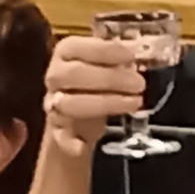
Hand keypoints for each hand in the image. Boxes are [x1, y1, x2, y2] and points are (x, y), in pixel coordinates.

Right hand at [43, 36, 145, 155]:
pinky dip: (69, 142)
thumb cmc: (97, 80)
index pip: (78, 47)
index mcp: (66, 52)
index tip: (131, 56)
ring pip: (71, 103)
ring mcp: (54, 101)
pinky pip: (60, 135)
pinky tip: (80, 147)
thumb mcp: (106, 63)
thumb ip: (119, 59)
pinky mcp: (58, 128)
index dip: (105, 50)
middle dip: (110, 78)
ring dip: (105, 103)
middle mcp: (56, 75)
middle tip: (139, 83)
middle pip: (75, 74)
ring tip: (135, 102)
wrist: (78, 114)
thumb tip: (140, 53)